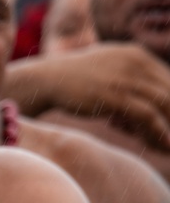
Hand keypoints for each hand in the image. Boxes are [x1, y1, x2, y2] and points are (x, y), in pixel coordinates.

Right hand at [6, 42, 169, 148]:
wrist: (45, 81)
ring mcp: (125, 78)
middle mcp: (136, 62)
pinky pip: (148, 116)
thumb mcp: (108, 73)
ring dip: (169, 129)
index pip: (169, 80)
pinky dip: (158, 133)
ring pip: (164, 105)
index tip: (168, 124)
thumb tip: (148, 112)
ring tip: (168, 148)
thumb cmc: (74, 81)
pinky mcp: (114, 96)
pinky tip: (161, 147)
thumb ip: (131, 83)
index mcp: (137, 54)